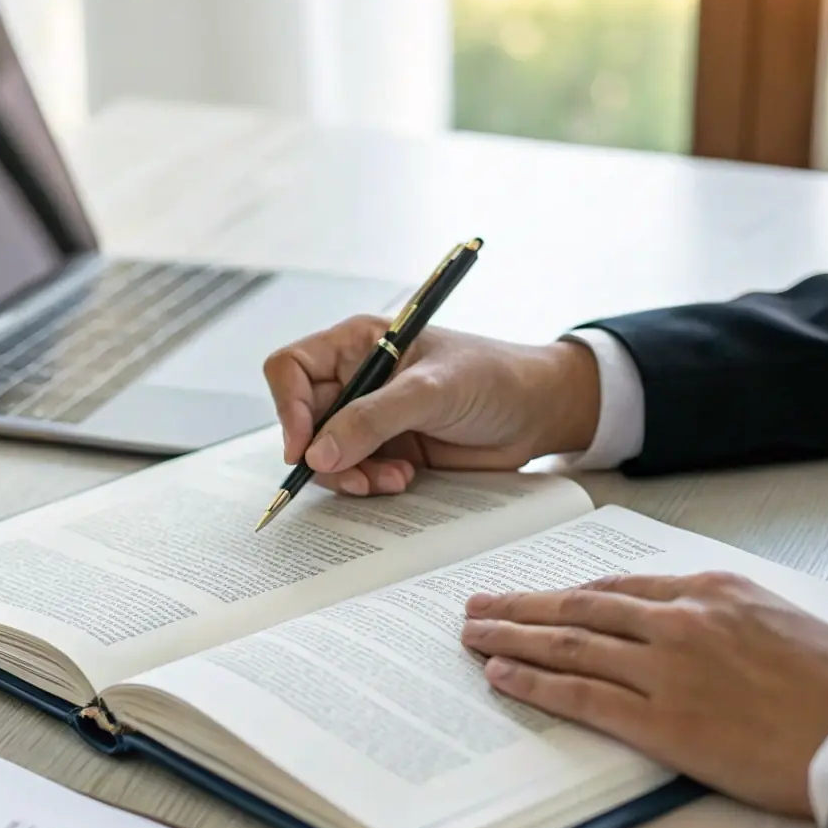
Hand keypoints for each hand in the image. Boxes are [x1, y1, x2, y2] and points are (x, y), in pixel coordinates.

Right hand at [262, 316, 600, 495]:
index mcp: (357, 344)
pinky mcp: (385, 449)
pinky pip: (354, 474)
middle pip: (303, 421)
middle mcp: (355, 379)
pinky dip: (371, 483)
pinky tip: (406, 478)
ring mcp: (369, 417)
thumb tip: (317, 453)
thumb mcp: (431, 392)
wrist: (538, 413)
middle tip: (356, 476)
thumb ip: (372, 419)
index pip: (290, 369)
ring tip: (394, 477)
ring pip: (325, 455)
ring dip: (351, 475)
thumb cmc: (493, 378)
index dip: (288, 408)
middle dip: (324, 454)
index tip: (304, 448)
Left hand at [460, 572, 827, 816]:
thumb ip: (716, 612)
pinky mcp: (664, 723)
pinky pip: (583, 697)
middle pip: (578, 607)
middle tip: (476, 605)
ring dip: (512, 637)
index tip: (534, 595)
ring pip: (569, 645)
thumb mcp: (775, 618)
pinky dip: (536, 683)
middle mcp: (679, 623)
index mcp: (708, 591)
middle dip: (520, 605)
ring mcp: (667, 672)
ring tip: (473, 634)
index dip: (564, 592)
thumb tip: (670, 617)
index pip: (614, 587)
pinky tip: (502, 675)